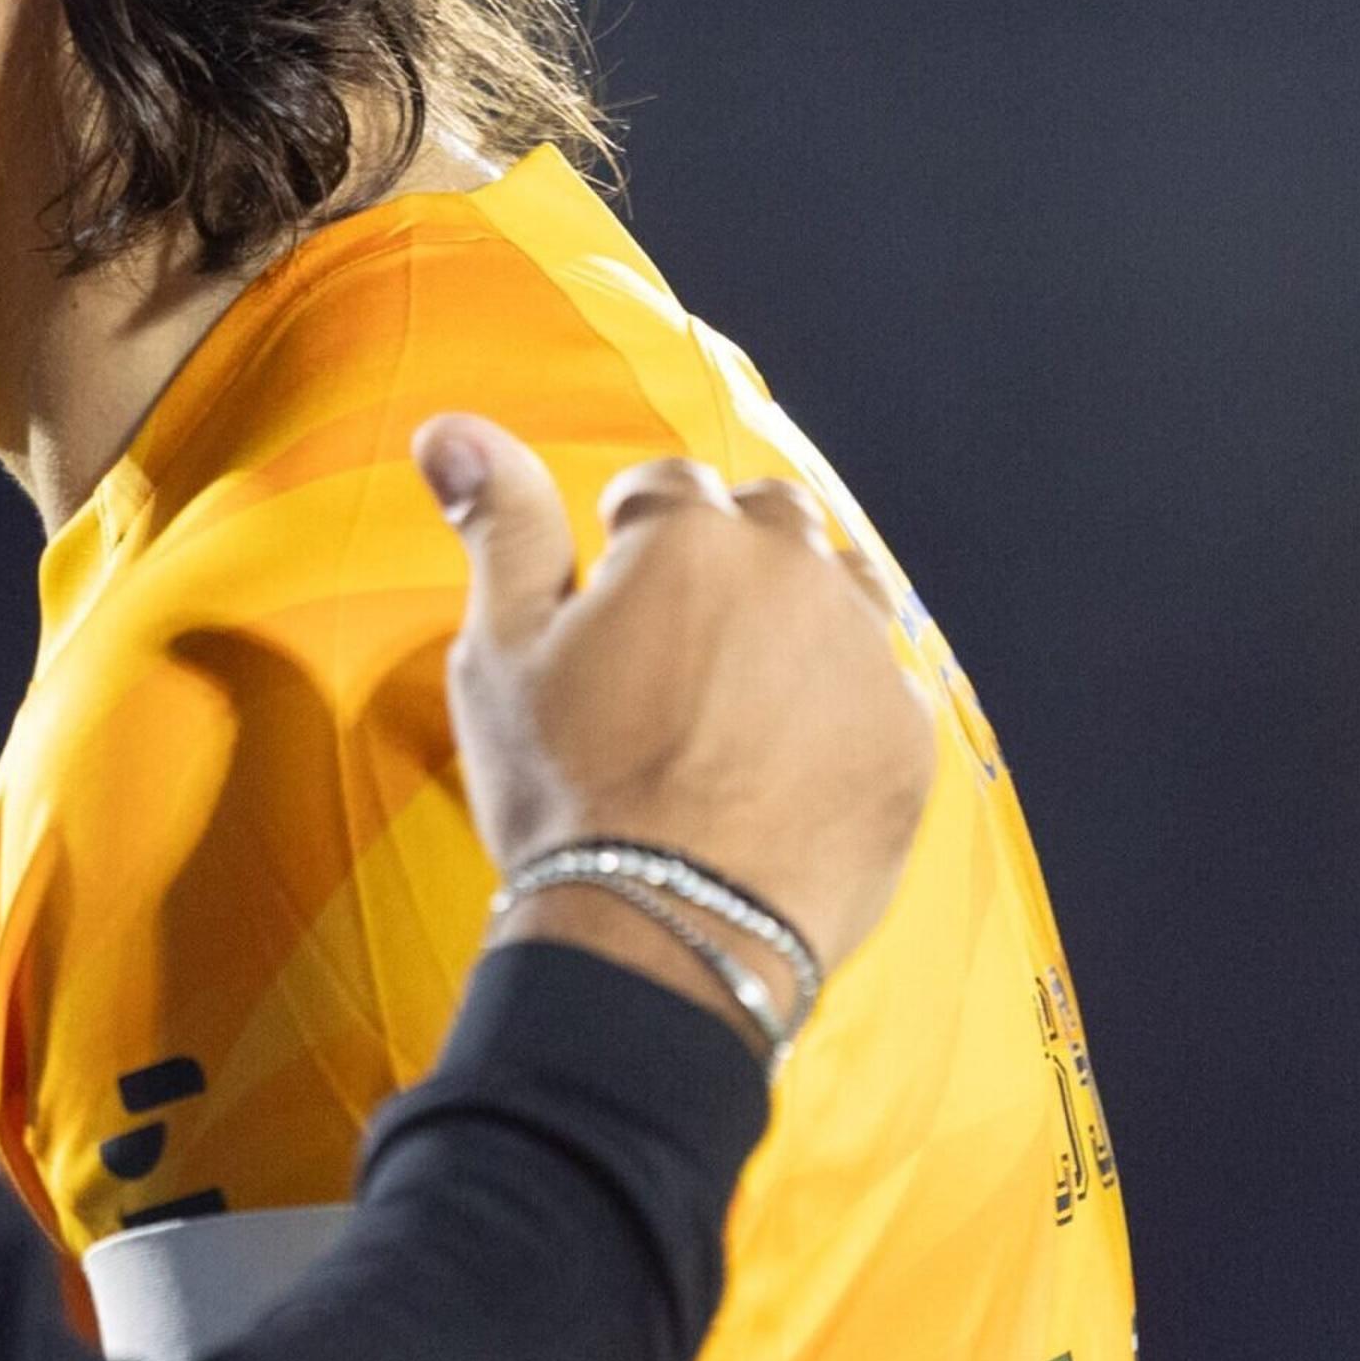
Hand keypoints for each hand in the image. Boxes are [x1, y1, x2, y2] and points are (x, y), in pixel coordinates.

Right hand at [415, 414, 934, 988]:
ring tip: (740, 682)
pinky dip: (840, 694)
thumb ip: (498, 524)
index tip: (609, 594)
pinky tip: (788, 751)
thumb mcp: (501, 651)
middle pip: (772, 517)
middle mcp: (795, 574)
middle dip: (727, 550)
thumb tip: (452, 426)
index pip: (665, 483)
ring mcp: (865, 655)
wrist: (669, 934)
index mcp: (690, 539)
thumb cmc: (568, 789)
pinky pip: (882, 680)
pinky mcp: (907, 737)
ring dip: (797, 607)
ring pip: (844, 586)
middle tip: (676, 635)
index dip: (627, 531)